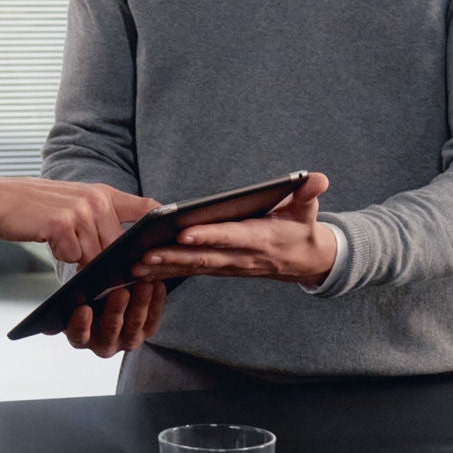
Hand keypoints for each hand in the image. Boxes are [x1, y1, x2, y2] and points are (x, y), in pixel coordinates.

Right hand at [0, 177, 158, 265]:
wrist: (1, 200)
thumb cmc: (40, 209)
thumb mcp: (77, 204)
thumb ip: (102, 219)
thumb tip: (126, 252)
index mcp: (105, 193)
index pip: (147, 209)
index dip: (161, 227)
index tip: (168, 244)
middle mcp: (96, 199)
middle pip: (118, 247)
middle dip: (110, 264)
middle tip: (98, 270)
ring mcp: (80, 210)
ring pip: (96, 256)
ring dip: (83, 264)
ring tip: (69, 254)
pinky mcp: (61, 224)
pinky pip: (73, 257)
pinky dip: (64, 260)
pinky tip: (53, 245)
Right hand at [60, 278, 165, 358]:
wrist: (104, 297)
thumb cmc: (85, 295)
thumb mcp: (74, 296)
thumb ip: (68, 301)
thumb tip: (57, 308)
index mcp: (80, 336)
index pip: (78, 335)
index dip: (81, 324)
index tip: (83, 309)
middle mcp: (103, 344)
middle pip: (110, 330)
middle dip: (116, 310)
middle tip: (120, 292)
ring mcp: (126, 340)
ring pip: (134, 326)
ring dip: (139, 305)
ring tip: (143, 285)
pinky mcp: (145, 332)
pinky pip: (152, 320)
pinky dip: (155, 303)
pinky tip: (157, 286)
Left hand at [133, 172, 335, 285]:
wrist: (305, 260)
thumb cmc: (301, 228)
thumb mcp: (308, 210)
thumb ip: (308, 194)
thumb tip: (319, 178)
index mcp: (260, 239)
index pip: (230, 237)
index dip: (207, 236)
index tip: (183, 231)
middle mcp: (242, 256)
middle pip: (203, 258)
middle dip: (173, 257)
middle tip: (143, 254)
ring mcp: (230, 266)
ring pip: (193, 269)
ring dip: (164, 268)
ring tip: (134, 266)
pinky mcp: (221, 269)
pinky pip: (192, 272)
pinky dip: (168, 273)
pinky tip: (143, 272)